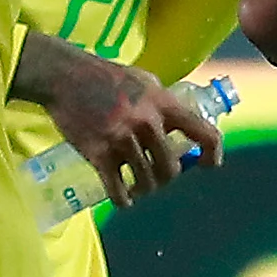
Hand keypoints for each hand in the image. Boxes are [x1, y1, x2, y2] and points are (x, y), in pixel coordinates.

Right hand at [41, 50, 225, 209]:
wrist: (64, 77)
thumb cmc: (105, 76)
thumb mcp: (145, 80)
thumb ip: (163, 103)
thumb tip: (181, 124)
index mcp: (163, 103)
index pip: (203, 133)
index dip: (212, 154)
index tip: (208, 165)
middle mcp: (147, 123)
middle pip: (170, 168)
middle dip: (166, 177)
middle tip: (158, 176)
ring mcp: (122, 140)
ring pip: (146, 181)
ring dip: (144, 189)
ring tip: (139, 187)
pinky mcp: (99, 153)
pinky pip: (117, 188)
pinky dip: (123, 200)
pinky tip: (124, 200)